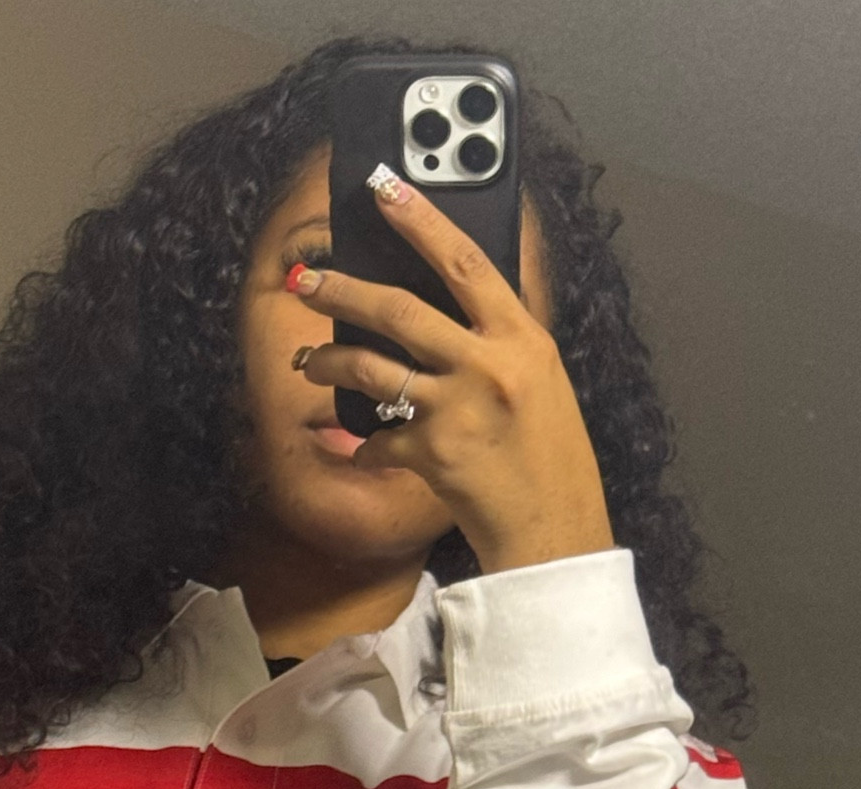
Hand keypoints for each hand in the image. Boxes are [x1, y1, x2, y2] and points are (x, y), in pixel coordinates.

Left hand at [291, 169, 613, 574]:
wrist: (554, 528)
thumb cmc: (549, 458)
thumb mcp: (539, 383)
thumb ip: (496, 344)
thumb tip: (444, 314)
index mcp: (522, 338)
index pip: (465, 262)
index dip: (421, 220)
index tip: (384, 188)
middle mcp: (489, 365)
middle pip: (399, 309)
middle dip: (343, 289)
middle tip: (306, 279)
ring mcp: (458, 408)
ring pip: (371, 368)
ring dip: (330, 362)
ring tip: (308, 362)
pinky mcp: (432, 452)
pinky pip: (379, 438)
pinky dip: (367, 445)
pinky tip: (365, 449)